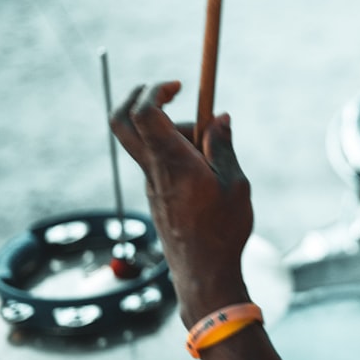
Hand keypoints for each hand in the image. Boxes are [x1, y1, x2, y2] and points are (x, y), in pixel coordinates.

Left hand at [111, 80, 252, 325]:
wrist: (204, 274)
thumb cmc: (223, 231)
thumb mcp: (235, 183)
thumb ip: (223, 147)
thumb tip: (219, 118)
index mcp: (172, 161)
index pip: (145, 112)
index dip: (156, 90)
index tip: (179, 86)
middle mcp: (154, 170)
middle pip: (124, 123)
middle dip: (141, 98)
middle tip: (173, 94)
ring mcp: (152, 184)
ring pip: (147, 142)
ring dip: (174, 130)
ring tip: (214, 150)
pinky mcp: (157, 197)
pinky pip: (160, 162)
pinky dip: (178, 152)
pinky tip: (208, 171)